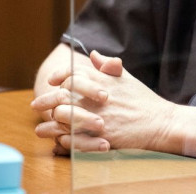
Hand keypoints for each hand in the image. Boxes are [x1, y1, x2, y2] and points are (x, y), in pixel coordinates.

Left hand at [33, 51, 174, 152]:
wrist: (159, 123)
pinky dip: (63, 140)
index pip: (72, 73)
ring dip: (49, 124)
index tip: (52, 81)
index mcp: (103, 81)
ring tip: (40, 128)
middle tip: (36, 105)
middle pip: (62, 96)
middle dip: (46, 101)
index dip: (59, 76)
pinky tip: (58, 140)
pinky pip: (74, 139)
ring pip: (64, 119)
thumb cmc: (143, 100)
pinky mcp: (101, 137)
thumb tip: (93, 55)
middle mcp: (97, 99)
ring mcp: (98, 118)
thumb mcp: (127, 78)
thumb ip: (108, 65)